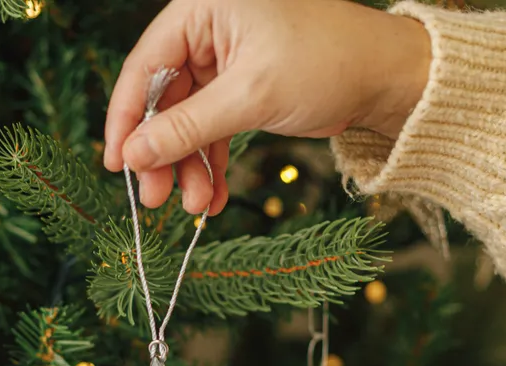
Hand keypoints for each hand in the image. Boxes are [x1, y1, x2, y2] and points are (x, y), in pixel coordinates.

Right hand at [104, 0, 431, 213]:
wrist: (389, 76)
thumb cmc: (327, 64)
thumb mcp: (250, 97)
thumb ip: (186, 128)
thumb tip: (133, 156)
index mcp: (203, 7)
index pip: (144, 65)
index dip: (126, 119)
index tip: (116, 165)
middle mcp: (208, 28)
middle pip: (163, 98)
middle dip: (162, 153)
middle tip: (154, 199)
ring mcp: (223, 59)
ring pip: (187, 120)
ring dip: (188, 166)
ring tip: (193, 206)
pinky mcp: (241, 86)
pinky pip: (212, 127)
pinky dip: (210, 162)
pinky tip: (212, 196)